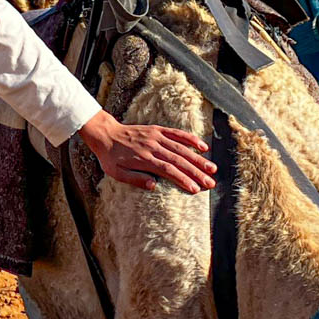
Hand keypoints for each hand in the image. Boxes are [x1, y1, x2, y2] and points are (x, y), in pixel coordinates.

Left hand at [76, 111, 215, 193]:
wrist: (105, 134)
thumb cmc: (110, 157)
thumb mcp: (116, 173)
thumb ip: (134, 179)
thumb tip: (153, 185)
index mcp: (144, 159)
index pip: (168, 170)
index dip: (183, 179)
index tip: (195, 189)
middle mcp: (153, 147)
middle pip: (179, 160)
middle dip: (196, 172)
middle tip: (210, 183)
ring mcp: (157, 137)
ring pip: (182, 148)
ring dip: (198, 159)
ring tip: (212, 169)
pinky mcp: (158, 130)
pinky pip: (178, 134)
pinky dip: (191, 139)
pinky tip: (204, 147)